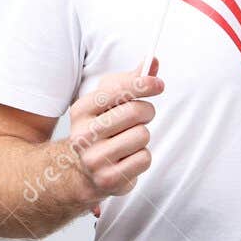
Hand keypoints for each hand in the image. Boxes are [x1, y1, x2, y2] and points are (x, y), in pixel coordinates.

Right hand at [65, 59, 163, 216]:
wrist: (85, 171)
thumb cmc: (104, 128)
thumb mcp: (110, 102)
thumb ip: (132, 81)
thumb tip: (153, 61)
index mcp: (81, 110)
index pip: (116, 90)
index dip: (142, 84)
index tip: (159, 84)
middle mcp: (82, 135)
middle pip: (136, 111)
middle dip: (147, 112)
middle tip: (142, 117)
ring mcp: (94, 159)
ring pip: (143, 135)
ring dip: (143, 137)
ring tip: (128, 141)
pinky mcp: (108, 179)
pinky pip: (145, 158)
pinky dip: (142, 157)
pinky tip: (127, 159)